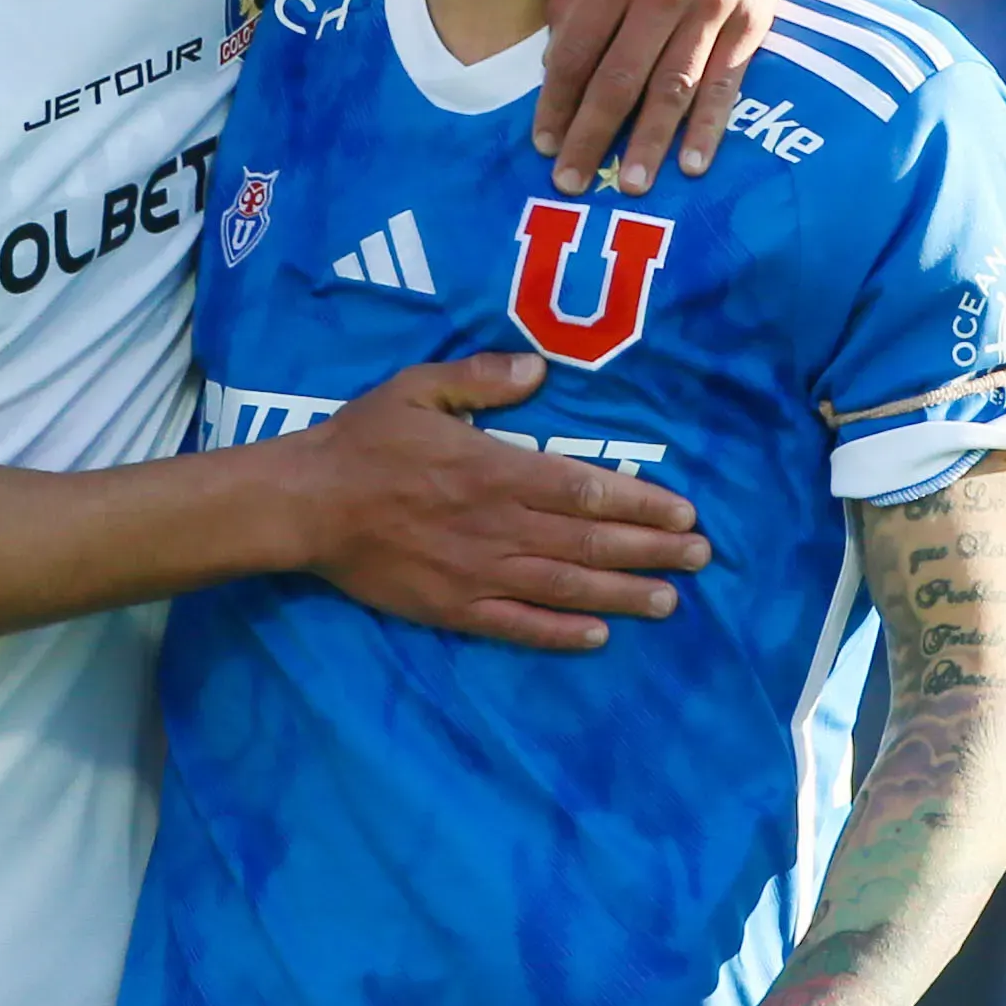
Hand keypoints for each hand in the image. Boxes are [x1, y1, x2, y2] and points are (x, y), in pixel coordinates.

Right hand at [285, 352, 709, 653]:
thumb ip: (480, 378)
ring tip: (669, 601)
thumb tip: (539, 368)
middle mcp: (498, 524)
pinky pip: (517, 623)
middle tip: (700, 557)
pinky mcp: (453, 607)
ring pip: (566, 586)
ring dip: (623, 594)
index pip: (586, 488)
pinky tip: (598, 637)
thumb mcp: (416, 388)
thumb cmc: (362, 441)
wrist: (305, 505)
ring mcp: (478, 571)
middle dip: (651, 549)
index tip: (683, 512)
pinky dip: (560, 633)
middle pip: (590, 540)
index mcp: (495, 469)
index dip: (640, 502)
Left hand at [531, 0, 803, 194]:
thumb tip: (553, 62)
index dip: (556, 103)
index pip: (574, 52)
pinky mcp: (750, 18)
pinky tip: (692, 162)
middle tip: (571, 184)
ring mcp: (709, 6)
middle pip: (618, 79)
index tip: (544, 143)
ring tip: (631, 185)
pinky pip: (725, 82)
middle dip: (592, 137)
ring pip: (672, 88)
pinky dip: (708, 126)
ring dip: (649, 143)